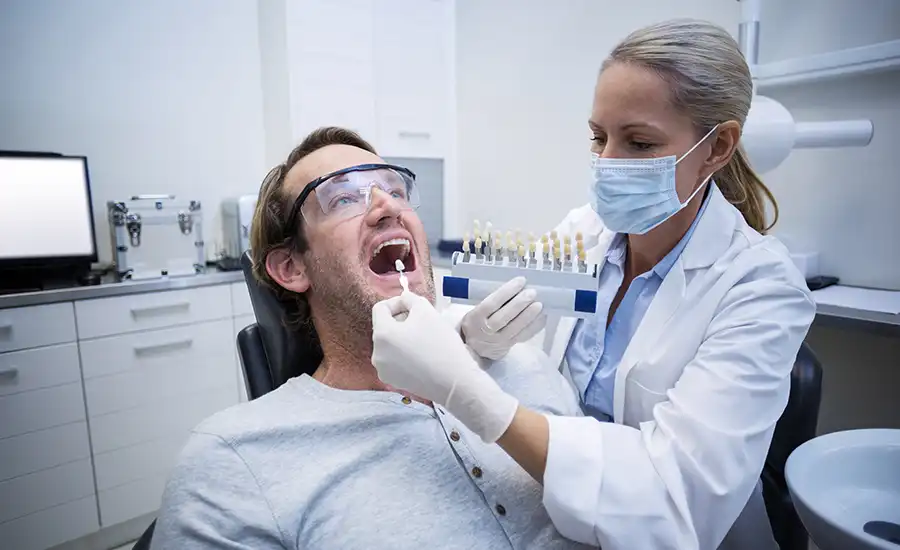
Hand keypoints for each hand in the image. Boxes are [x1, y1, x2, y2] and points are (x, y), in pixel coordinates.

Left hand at [372, 291, 518, 442]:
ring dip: (403, 337)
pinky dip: (404, 354)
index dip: (397, 303)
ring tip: (424, 339)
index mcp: (381, 335)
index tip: (414, 306)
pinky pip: (394, 360)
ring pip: (390, 344)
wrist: (454, 381)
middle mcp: (376, 354)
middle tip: (422, 322)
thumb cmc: (440, 343)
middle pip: (384, 327)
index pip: (381, 309)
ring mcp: (383, 370)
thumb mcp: (426, 311)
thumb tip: (404, 299)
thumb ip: (410, 299)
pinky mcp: (393, 382)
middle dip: (401, 321)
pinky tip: (422, 356)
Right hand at [460, 277, 547, 360]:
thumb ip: (489, 301)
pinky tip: (542, 317)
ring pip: (515, 328)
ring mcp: (498, 340)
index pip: (491, 304)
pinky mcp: (508, 345)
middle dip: (519, 304)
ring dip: (528, 316)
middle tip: (532, 293)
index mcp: (475, 318)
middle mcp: (486, 330)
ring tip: (539, 304)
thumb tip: (514, 287)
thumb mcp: (474, 311)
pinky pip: (523, 336)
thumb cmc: (476, 321)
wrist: (474, 346)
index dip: (506, 292)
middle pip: (503, 317)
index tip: (520, 281)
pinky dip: (534, 327)